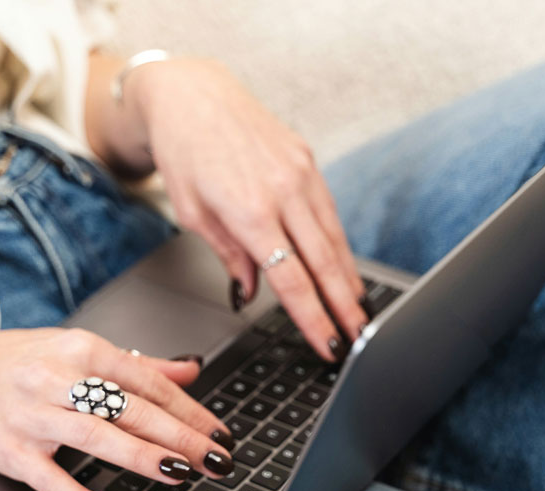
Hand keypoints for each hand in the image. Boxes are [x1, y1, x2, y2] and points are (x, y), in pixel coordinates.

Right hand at [0, 329, 233, 490]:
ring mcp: (32, 415)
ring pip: (96, 436)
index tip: (218, 432)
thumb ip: (140, 365)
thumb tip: (192, 369)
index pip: (148, 382)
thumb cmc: (23, 362)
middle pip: (130, 408)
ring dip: (143, 457)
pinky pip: (49, 478)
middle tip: (216, 458)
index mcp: (83, 349)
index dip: (190, 409)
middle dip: (180, 435)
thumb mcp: (81, 351)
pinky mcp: (9, 450)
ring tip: (181, 472)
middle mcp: (59, 378)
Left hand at [128, 59, 368, 360]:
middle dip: (344, 306)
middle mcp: (283, 191)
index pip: (291, 279)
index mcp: (249, 209)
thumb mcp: (193, 212)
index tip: (326, 343)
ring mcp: (301, 173)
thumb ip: (228, 255)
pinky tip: (345, 267)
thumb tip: (250, 290)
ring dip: (349, 279)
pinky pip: (330, 213)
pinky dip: (341, 245)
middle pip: (324, 262)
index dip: (312, 317)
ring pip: (335, 239)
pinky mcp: (308, 161)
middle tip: (360, 337)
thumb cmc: (184, 151)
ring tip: (360, 311)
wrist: (193, 94)